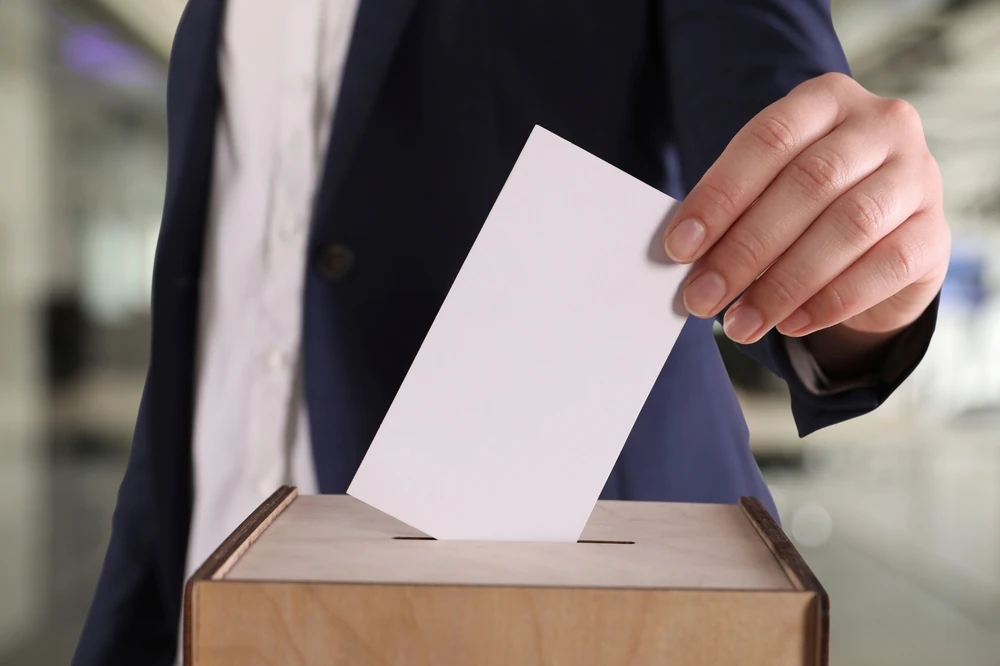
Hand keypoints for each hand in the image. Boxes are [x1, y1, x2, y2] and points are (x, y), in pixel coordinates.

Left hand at [663, 72, 949, 350]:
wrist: (880, 232)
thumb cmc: (804, 204)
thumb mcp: (768, 189)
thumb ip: (733, 212)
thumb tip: (685, 256)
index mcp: (825, 99)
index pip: (768, 140)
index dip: (720, 196)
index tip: (679, 248)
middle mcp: (881, 125)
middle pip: (809, 184)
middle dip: (746, 249)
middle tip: (702, 297)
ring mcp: (917, 176)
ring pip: (849, 226)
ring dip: (784, 283)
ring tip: (741, 323)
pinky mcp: (935, 233)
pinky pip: (886, 267)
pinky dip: (832, 301)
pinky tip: (792, 325)